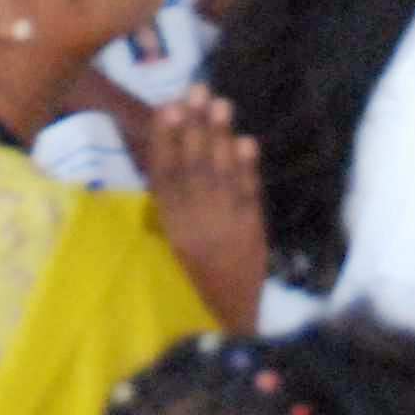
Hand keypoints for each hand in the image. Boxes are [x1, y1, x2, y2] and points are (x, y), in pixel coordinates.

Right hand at [144, 88, 267, 333]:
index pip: (163, 178)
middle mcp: (194, 224)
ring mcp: (224, 227)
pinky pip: (248, 197)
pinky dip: (247, 170)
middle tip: (198, 89)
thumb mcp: (172, 247)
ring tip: (222, 103)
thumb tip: (169, 160)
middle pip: (193, 169)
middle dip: (195, 127)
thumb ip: (171, 208)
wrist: (225, 324)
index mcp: (169, 228)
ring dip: (220, 138)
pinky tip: (246, 143)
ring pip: (220, 176)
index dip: (164, 142)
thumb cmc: (193, 284)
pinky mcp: (251, 233)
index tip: (167, 108)